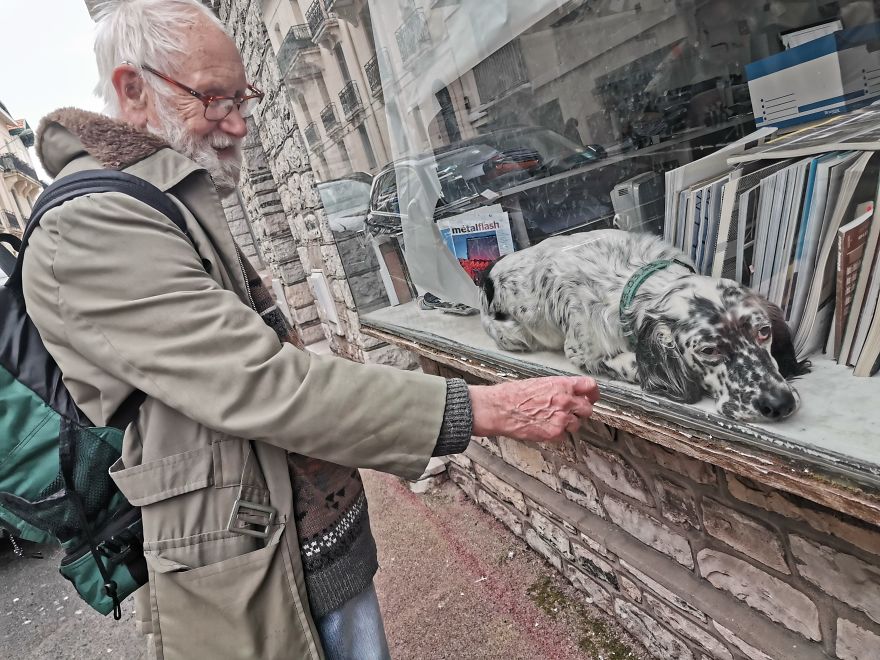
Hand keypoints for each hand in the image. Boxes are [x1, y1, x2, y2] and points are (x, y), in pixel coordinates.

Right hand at [468, 376, 598, 442]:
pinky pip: (563, 436)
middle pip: (588, 409)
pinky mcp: (555, 432)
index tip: (591, 398)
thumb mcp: (539, 383)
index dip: (592, 393)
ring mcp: (562, 417)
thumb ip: (558, 388)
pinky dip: (555, 435)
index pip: (590, 386)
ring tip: (550, 421)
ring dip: (567, 425)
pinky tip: (543, 428)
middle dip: (580, 412)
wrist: (500, 409)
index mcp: (562, 384)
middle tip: (571, 414)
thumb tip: (569, 393)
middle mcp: (565, 400)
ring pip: (577, 425)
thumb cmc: (513, 395)